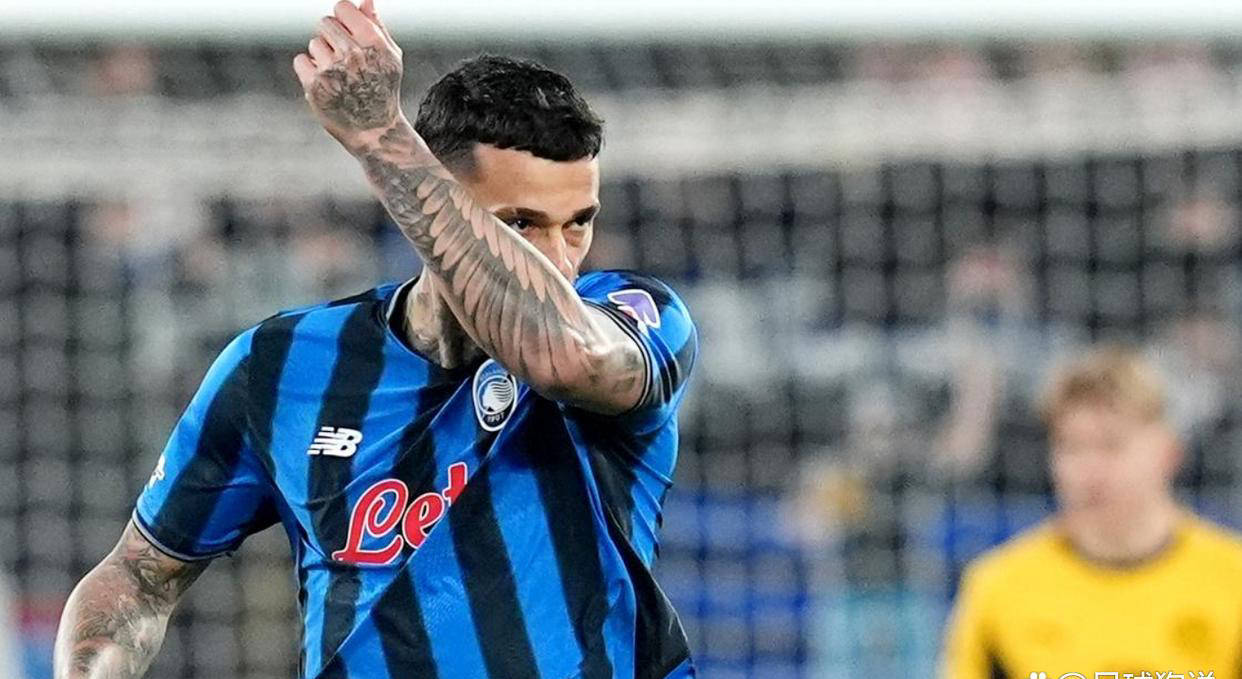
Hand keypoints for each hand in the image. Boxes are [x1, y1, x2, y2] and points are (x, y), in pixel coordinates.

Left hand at [293, 0, 404, 151]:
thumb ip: (376, 25)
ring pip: (314, 44)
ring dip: (323, 56)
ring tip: (339, 76)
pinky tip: (326, 82)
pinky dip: (309, 70)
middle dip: (332, 38)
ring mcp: (332, 70)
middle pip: (325, 23)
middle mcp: (353, 54)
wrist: (375, 131)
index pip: (342, 7)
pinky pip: (301, 60)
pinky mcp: (315, 86)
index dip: (343, 18)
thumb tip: (365, 0)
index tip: (348, 33)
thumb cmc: (383, 90)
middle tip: (345, 60)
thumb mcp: (389, 57)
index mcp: (373, 42)